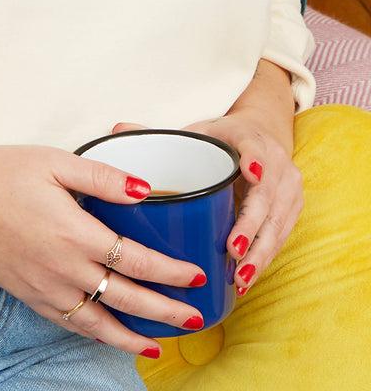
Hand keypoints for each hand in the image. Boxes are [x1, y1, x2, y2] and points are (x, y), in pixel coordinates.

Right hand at [0, 135, 206, 356]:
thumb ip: (102, 175)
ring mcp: (45, 288)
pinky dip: (98, 334)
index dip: (171, 271)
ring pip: (100, 322)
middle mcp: (63, 268)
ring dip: (135, 335)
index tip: (196, 274)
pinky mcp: (29, 295)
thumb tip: (147, 189)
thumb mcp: (52, 161)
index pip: (136, 259)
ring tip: (162, 341)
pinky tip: (113, 336)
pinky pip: (71, 323)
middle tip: (197, 317)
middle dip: (166, 311)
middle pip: (126, 298)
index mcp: (73, 232)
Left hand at [114, 57, 301, 299]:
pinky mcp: (293, 211)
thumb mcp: (195, 132)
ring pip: (277, 224)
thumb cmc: (221, 138)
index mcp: (249, 138)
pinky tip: (244, 279)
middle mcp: (277, 163)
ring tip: (238, 276)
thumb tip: (116, 130)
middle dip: (251, 226)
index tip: (250, 172)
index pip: (255, 146)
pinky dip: (263, 259)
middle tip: (232, 250)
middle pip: (267, 197)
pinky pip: (280, 239)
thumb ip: (158, 134)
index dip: (255, 159)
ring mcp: (288, 189)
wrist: (261, 138)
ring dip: (259, 253)